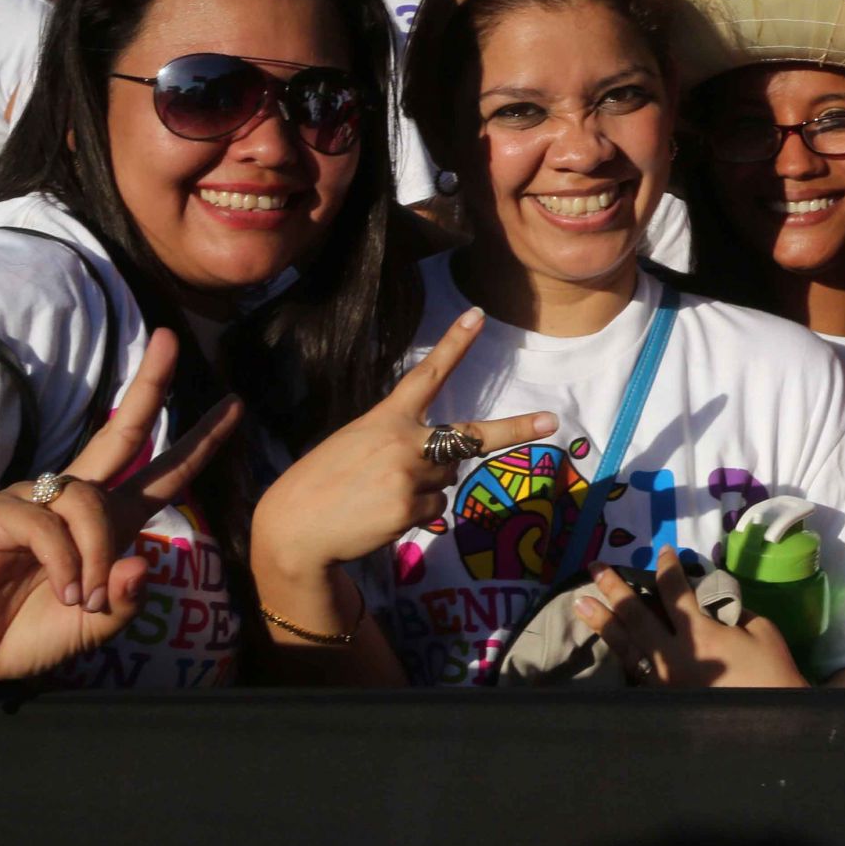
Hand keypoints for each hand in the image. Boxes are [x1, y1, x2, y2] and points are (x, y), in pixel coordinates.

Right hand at [0, 331, 240, 686]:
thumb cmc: (31, 633)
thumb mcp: (99, 625)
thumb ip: (128, 601)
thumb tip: (144, 564)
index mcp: (108, 519)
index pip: (163, 472)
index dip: (200, 441)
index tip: (235, 406)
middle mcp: (75, 499)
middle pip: (122, 432)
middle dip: (149, 385)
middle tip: (171, 339)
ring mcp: (34, 500)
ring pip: (89, 502)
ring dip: (95, 553)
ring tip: (83, 598)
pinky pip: (46, 525)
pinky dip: (63, 562)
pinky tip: (62, 590)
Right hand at [250, 307, 554, 579]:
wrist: (293, 530)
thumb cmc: (323, 483)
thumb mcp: (355, 444)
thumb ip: (400, 442)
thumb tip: (446, 460)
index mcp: (385, 418)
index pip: (426, 374)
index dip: (454, 344)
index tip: (478, 315)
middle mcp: (403, 443)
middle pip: (470, 437)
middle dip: (515, 429)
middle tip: (551, 421)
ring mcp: (409, 476)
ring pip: (448, 480)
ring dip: (426, 487)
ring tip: (381, 493)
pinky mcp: (410, 509)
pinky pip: (436, 509)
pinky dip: (416, 513)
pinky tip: (381, 515)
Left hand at [578, 554, 804, 687]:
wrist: (769, 726)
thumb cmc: (772, 674)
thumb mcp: (761, 631)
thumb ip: (732, 611)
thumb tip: (711, 601)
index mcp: (700, 635)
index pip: (674, 592)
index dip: (667, 568)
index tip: (663, 552)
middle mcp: (672, 655)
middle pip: (636, 615)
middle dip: (615, 589)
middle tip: (595, 568)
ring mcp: (662, 680)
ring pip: (625, 644)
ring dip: (602, 621)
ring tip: (580, 602)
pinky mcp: (661, 698)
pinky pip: (634, 669)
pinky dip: (619, 651)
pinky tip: (606, 640)